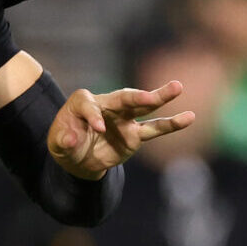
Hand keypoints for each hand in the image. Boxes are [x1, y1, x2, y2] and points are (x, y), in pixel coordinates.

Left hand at [48, 82, 195, 178]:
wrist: (77, 158)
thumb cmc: (65, 145)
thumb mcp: (57, 144)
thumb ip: (63, 140)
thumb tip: (70, 138)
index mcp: (83, 102)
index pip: (90, 106)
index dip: (94, 116)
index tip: (97, 128)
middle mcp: (106, 105)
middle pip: (123, 97)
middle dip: (136, 97)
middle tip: (149, 96)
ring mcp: (124, 119)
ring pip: (144, 107)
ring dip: (159, 98)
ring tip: (177, 87)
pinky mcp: (135, 134)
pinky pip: (155, 128)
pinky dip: (171, 124)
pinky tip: (189, 117)